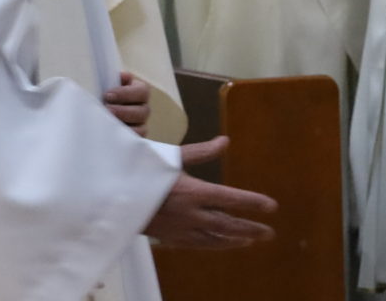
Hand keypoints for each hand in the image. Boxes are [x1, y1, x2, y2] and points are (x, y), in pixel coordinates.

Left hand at [103, 71, 150, 135]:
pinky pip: (136, 141)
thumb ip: (113, 78)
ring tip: (108, 122)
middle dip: (123, 111)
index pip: (143, 91)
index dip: (126, 93)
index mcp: (139, 91)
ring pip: (141, 128)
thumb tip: (124, 76)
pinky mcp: (135, 138)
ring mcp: (141, 124)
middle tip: (107, 109)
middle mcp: (143, 108)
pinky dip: (125, 138)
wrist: (97, 109)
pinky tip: (112, 134)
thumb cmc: (103, 93)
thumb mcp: (107, 83)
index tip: (108, 95)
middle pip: (143, 111)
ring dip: (124, 126)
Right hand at [145, 136, 277, 248]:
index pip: (232, 198)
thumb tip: (225, 141)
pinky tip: (225, 243)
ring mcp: (183, 228)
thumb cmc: (141, 169)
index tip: (272, 206)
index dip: (253, 202)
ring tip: (252, 239)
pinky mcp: (173, 237)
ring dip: (238, 239)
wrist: (113, 194)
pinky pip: (202, 244)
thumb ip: (201, 152)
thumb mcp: (171, 156)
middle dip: (252, 228)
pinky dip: (217, 244)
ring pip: (218, 238)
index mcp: (193, 191)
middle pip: (229, 224)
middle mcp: (192, 213)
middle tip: (270, 231)